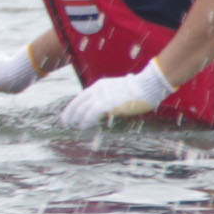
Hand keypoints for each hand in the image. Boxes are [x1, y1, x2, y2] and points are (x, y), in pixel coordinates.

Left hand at [60, 61, 174, 128]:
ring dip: (76, 120)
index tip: (68, 115)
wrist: (147, 85)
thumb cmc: (138, 90)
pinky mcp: (106, 104)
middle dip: (70, 114)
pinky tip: (83, 127)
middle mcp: (97, 89)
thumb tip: (109, 108)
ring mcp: (101, 96)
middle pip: (78, 103)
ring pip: (82, 109)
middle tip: (65, 123)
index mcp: (100, 85)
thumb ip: (111, 97)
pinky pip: (91, 114)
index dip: (72, 107)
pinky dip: (85, 121)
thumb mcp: (120, 91)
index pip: (80, 97)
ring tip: (73, 127)